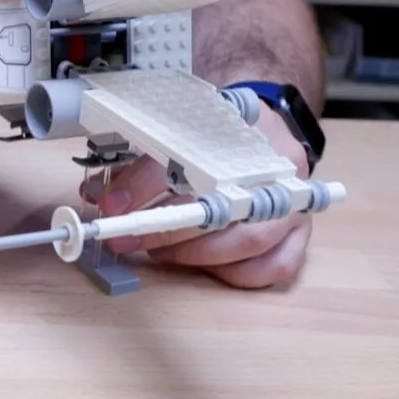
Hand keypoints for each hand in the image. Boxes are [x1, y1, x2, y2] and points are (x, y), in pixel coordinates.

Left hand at [86, 109, 312, 288]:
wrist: (265, 124)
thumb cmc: (215, 132)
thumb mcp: (177, 131)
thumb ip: (141, 162)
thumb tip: (97, 196)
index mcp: (243, 127)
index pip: (188, 156)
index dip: (142, 184)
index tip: (111, 204)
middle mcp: (275, 165)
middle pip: (222, 206)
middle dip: (165, 230)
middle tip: (127, 237)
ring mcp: (294, 201)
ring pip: (249, 241)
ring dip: (195, 255)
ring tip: (160, 251)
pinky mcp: (302, 231)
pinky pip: (274, 266)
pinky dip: (235, 273)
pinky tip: (205, 264)